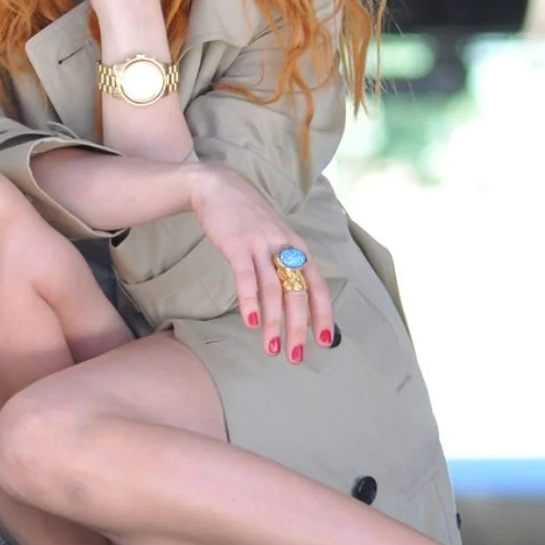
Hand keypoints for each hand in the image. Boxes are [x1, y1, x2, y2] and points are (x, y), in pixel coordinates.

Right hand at [188, 165, 334, 361]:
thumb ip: (285, 265)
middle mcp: (285, 247)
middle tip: (295, 357)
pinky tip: (250, 322)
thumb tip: (294, 301)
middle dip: (298, 328)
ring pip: (273, 289)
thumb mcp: (276, 238)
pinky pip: (246, 277)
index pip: (317, 286)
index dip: (323, 314)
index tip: (325, 342)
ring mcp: (261, 245)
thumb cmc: (249, 220)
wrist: (220, 187)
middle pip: (297, 293)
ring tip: (272, 349)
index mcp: (298, 248)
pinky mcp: (238, 244)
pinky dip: (250, 301)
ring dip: (273, 322)